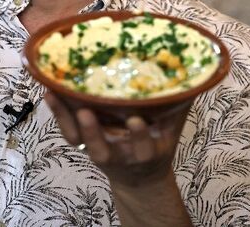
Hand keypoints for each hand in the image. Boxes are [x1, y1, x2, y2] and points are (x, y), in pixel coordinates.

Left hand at [43, 92, 189, 186]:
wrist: (138, 177)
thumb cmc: (156, 144)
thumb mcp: (172, 130)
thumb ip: (180, 104)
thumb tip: (200, 73)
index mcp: (146, 152)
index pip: (143, 147)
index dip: (138, 136)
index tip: (136, 121)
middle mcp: (119, 154)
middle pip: (101, 147)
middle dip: (92, 132)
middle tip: (85, 111)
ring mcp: (98, 149)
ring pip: (78, 138)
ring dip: (65, 117)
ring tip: (54, 92)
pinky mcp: (83, 142)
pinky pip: (67, 129)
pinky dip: (57, 110)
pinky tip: (49, 89)